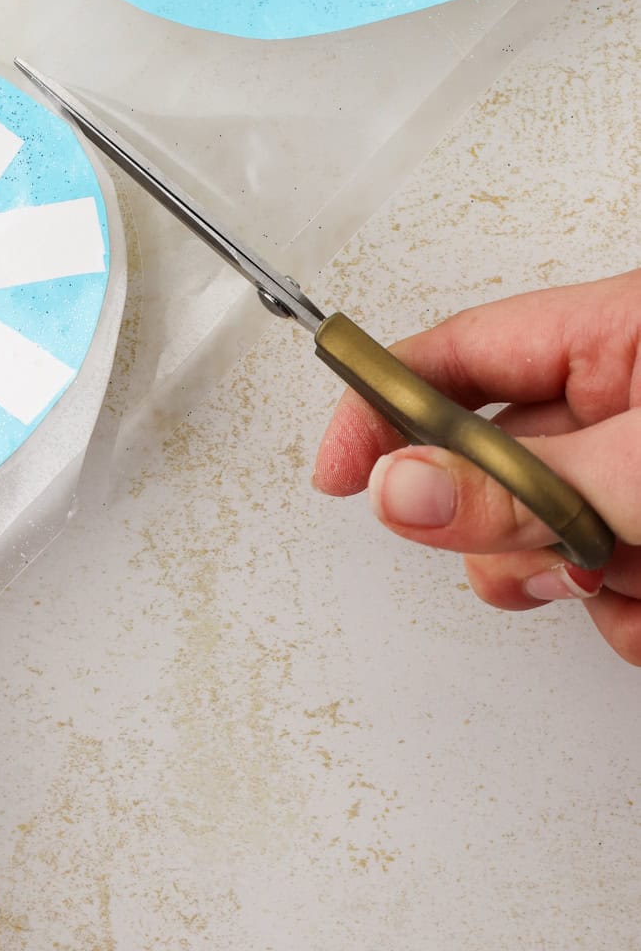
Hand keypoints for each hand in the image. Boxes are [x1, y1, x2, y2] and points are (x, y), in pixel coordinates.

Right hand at [313, 271, 640, 662]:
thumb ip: (521, 485)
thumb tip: (399, 489)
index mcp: (618, 337)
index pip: (458, 357)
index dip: (386, 408)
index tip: (339, 470)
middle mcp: (628, 401)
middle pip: (494, 467)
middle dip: (508, 530)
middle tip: (539, 549)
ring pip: (549, 542)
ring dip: (580, 581)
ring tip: (630, 576)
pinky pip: (610, 589)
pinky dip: (629, 613)